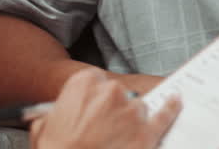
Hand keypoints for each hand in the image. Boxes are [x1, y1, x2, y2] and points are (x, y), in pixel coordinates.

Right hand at [29, 68, 180, 148]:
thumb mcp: (42, 127)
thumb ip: (52, 115)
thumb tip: (52, 118)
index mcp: (83, 83)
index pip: (95, 80)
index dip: (93, 98)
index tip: (92, 109)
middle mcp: (110, 92)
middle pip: (118, 94)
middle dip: (112, 110)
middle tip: (101, 129)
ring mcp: (131, 112)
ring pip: (137, 109)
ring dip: (130, 121)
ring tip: (118, 139)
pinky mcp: (146, 134)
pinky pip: (164, 116)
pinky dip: (171, 109)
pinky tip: (176, 102)